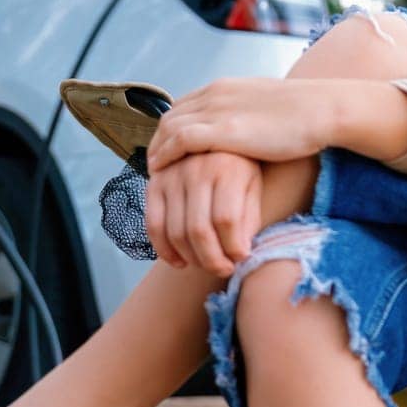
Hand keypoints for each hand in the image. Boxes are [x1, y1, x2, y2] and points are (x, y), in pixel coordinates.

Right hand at [146, 151, 262, 276]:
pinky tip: (180, 261)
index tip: (241, 259)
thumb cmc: (240, 166)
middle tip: (224, 270)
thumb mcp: (253, 184)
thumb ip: (249, 217)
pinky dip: (164, 250)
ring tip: (207, 265)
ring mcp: (171, 175)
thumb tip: (239, 255)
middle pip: (199, 229)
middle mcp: (196, 169)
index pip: (226, 219)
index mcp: (227, 168)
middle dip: (212, 260)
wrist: (212, 136)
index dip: (233, 247)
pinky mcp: (154, 183)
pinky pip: (154, 224)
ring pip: (175, 231)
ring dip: (191, 258)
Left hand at [148, 76, 336, 171]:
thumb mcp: (266, 107)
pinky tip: (162, 171)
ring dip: (157, 150)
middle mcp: (215, 93)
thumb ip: (246, 115)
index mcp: (225, 87)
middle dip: (158, 140)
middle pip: (170, 116)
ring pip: (168, 127)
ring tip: (155, 172)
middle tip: (155, 164)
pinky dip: (165, 155)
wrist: (323, 110)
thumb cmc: (306, 114)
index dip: (170, 129)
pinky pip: (179, 141)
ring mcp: (217, 110)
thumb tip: (245, 130)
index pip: (183, 106)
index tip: (168, 149)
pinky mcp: (222, 129)